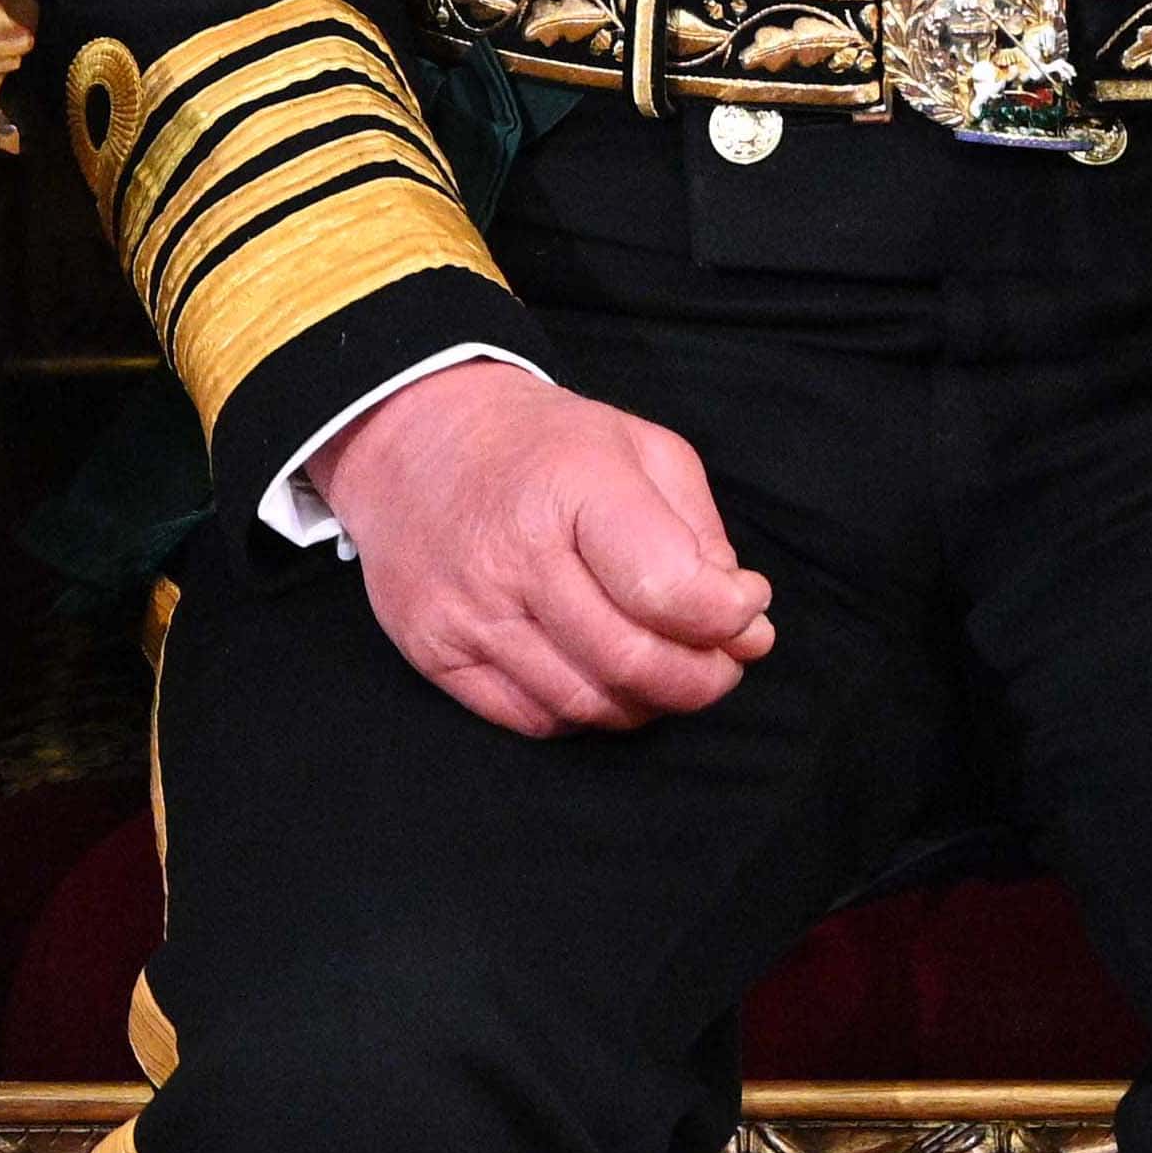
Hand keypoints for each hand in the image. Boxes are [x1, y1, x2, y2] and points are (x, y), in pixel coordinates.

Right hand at [310, 358, 772, 737]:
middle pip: (635, 663)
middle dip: (705, 676)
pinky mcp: (432, 649)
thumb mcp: (637, 448)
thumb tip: (741, 625)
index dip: (730, 616)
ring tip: (665, 669)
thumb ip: (700, 532)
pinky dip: (584, 710)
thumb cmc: (541, 446)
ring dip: (649, 702)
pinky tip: (598, 674)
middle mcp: (511, 554)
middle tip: (722, 659)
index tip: (744, 605)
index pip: (670, 590)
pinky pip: (532, 718)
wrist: (408, 434)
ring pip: (588, 704)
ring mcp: (465, 609)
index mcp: (572, 485)